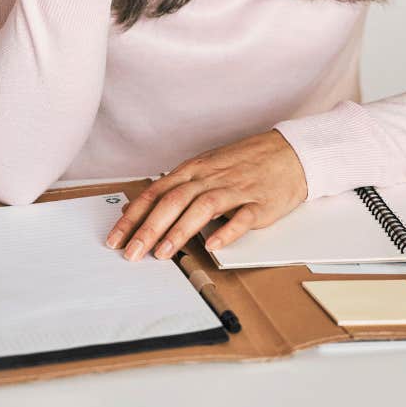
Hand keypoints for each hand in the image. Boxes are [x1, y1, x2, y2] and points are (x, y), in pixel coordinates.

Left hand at [104, 130, 307, 260]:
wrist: (290, 152)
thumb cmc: (245, 162)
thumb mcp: (206, 167)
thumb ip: (176, 187)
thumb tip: (139, 209)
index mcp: (196, 169)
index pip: (157, 192)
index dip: (134, 216)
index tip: (115, 238)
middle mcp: (212, 177)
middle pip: (174, 200)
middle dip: (149, 228)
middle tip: (131, 254)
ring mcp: (236, 189)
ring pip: (203, 207)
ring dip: (180, 231)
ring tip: (163, 253)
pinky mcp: (260, 203)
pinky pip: (242, 217)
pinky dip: (226, 232)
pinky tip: (213, 246)